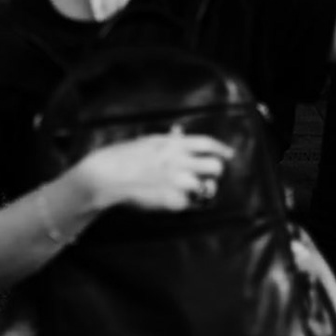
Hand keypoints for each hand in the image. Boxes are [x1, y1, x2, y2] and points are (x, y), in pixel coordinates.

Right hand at [76, 131, 233, 213]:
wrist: (107, 176)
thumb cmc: (123, 156)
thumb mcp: (147, 141)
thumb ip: (167, 139)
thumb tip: (179, 132)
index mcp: (173, 145)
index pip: (207, 144)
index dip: (221, 149)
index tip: (228, 154)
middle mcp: (180, 162)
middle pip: (214, 166)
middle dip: (213, 171)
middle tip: (206, 176)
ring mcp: (177, 183)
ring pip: (206, 187)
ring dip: (202, 189)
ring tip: (192, 190)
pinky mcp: (173, 202)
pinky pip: (189, 204)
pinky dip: (184, 203)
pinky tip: (173, 199)